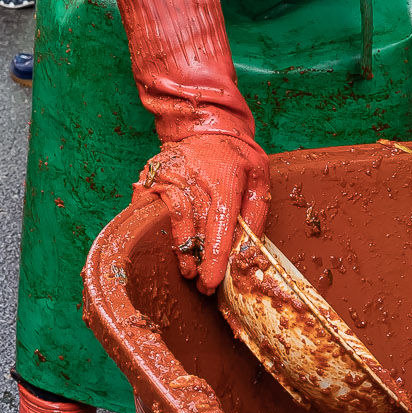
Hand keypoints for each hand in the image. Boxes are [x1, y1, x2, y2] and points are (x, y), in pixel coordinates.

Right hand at [136, 132, 270, 294]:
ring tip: (189, 270)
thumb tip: (248, 249)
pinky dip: (160, 229)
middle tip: (205, 286)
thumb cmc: (236, 156)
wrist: (206, 126)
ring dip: (181, 250)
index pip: (219, 222)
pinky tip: (171, 244)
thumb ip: (256, 213)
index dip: (214, 255)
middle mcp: (193, 176)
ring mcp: (169, 175)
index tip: (212, 280)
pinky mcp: (153, 177)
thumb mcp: (260, 178)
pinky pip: (152, 210)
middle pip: (196, 227)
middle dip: (200, 261)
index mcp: (224, 177)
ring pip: (173, 221)